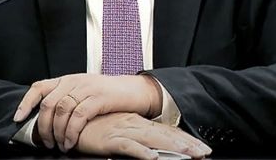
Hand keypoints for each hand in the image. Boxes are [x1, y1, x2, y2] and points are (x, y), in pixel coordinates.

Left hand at [13, 73, 161, 150]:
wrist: (134, 90)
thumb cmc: (109, 95)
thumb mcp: (84, 92)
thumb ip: (67, 99)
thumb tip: (49, 119)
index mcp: (67, 79)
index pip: (39, 87)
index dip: (26, 103)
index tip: (18, 118)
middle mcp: (74, 81)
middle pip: (48, 103)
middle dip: (44, 126)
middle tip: (46, 142)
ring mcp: (86, 88)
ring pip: (61, 111)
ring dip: (57, 132)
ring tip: (60, 145)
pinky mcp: (98, 98)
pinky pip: (78, 116)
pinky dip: (72, 132)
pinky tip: (72, 142)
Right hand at [75, 112, 210, 159]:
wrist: (70, 120)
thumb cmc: (94, 128)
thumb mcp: (119, 131)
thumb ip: (136, 138)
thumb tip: (152, 148)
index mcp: (138, 123)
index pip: (167, 131)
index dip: (185, 139)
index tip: (201, 147)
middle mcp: (134, 124)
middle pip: (165, 135)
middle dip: (186, 144)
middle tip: (204, 152)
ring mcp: (123, 130)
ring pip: (153, 139)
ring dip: (172, 147)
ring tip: (189, 155)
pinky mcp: (110, 138)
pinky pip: (129, 146)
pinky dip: (142, 152)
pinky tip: (153, 157)